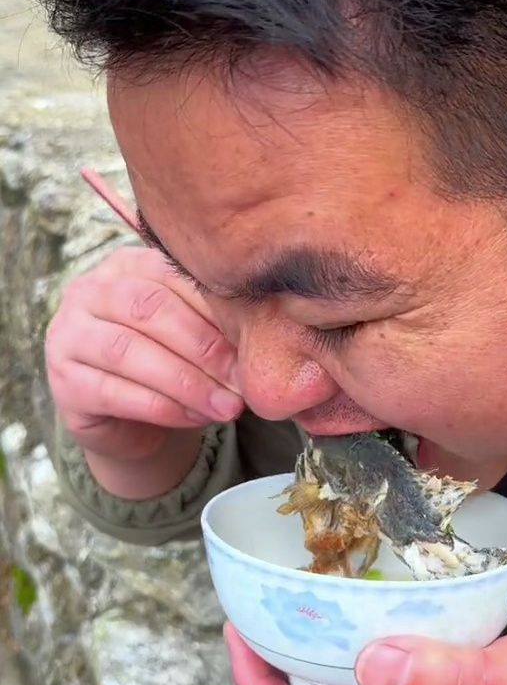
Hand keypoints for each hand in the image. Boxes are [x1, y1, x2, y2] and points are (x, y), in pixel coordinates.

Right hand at [45, 245, 242, 463]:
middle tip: (244, 381)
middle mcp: (90, 290)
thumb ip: (219, 324)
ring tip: (228, 407)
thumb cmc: (175, 362)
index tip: (259, 344)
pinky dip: (163, 407)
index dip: (219, 312)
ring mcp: (67, 334)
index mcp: (130, 264)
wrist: (133, 419)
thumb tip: (265, 335)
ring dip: (188, 383)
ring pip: (130, 352)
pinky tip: (197, 417)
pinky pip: (114, 393)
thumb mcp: (199, 335)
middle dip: (206, 350)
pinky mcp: (62, 382)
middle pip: (150, 310)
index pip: (175, 277)